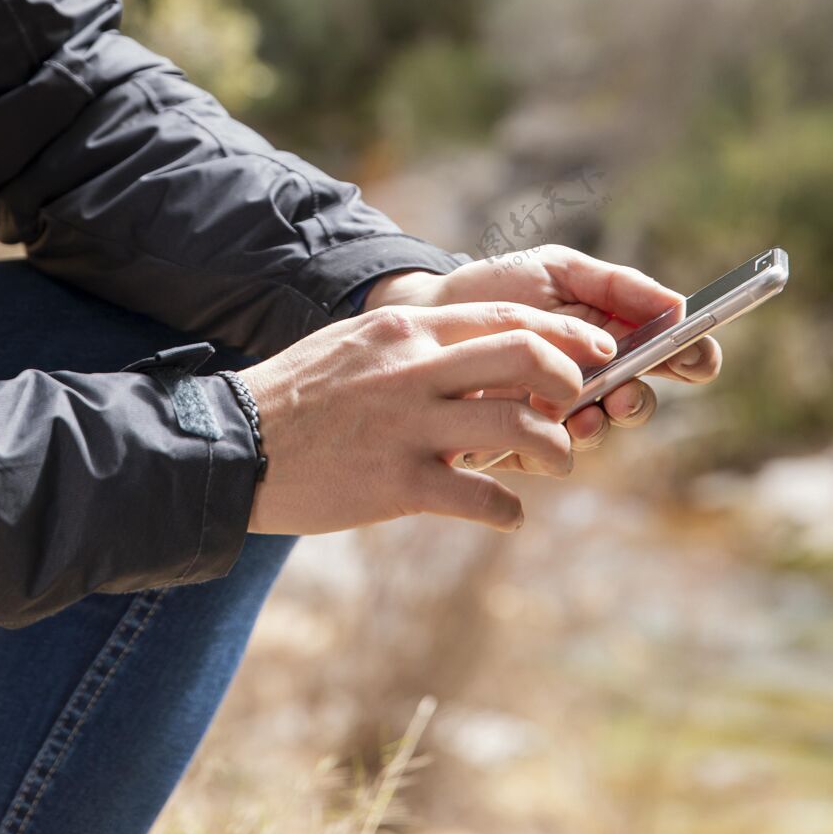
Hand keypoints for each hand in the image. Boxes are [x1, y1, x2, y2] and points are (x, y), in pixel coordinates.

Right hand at [241, 300, 619, 535]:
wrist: (235, 445)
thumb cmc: (299, 396)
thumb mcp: (357, 345)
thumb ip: (415, 345)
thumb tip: (476, 352)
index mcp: (405, 330)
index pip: (505, 317)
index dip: (564, 333)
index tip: (597, 349)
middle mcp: (413, 369)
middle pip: (526, 357)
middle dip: (571, 380)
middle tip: (579, 404)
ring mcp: (407, 427)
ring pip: (519, 427)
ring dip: (556, 448)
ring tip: (557, 462)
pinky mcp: (397, 484)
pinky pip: (480, 498)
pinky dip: (508, 511)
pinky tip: (508, 516)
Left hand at [364, 246, 721, 463]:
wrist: (427, 314)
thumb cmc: (496, 289)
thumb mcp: (557, 271)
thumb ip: (617, 286)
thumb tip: (679, 305)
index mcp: (613, 337)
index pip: (671, 355)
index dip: (693, 358)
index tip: (697, 358)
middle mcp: (594, 380)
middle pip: (639, 403)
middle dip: (639, 401)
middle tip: (624, 394)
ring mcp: (559, 413)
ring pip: (598, 433)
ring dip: (597, 426)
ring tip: (582, 413)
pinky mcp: (522, 442)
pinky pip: (549, 456)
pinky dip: (549, 444)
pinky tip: (539, 425)